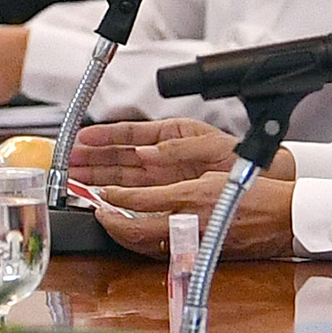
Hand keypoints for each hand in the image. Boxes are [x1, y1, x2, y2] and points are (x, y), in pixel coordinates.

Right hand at [66, 118, 249, 187]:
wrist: (262, 180)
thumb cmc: (239, 157)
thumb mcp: (209, 144)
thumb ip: (177, 147)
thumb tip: (147, 153)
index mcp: (169, 137)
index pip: (129, 134)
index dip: (104, 135)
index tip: (82, 138)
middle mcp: (162, 158)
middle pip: (119, 158)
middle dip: (92, 158)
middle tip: (68, 162)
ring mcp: (163, 178)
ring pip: (122, 177)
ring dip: (97, 176)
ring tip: (74, 177)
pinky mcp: (168, 197)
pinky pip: (136, 197)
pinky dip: (116, 196)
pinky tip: (100, 196)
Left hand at [91, 171, 294, 259]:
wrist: (284, 219)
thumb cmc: (255, 193)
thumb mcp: (212, 171)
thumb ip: (177, 165)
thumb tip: (146, 157)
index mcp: (192, 200)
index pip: (140, 202)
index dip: (115, 199)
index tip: (103, 194)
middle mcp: (190, 226)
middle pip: (135, 233)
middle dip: (110, 224)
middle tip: (99, 212)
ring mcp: (194, 245)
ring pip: (145, 247)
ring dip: (124, 236)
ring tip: (111, 222)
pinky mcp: (200, 256)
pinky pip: (163, 253)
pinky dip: (144, 244)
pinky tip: (138, 235)